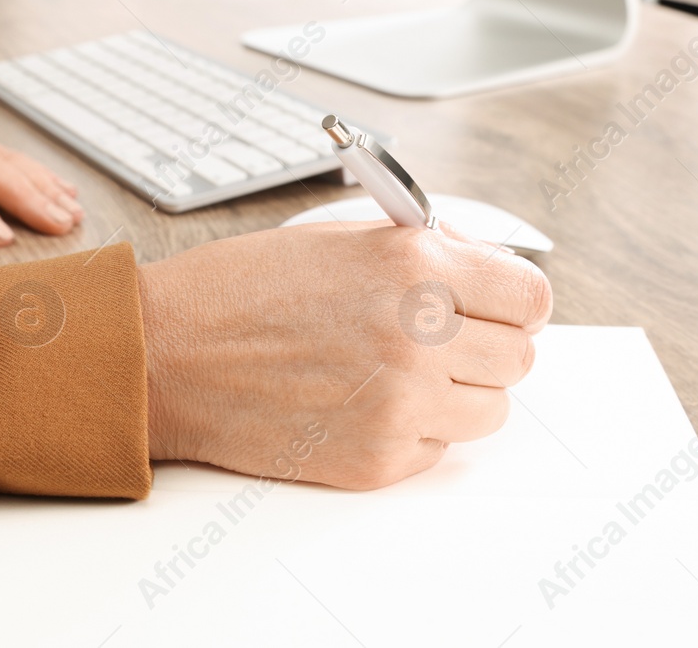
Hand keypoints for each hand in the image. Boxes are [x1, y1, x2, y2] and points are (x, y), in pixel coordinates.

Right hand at [137, 221, 550, 489]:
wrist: (166, 355)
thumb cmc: (240, 289)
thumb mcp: (342, 238)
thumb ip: (425, 252)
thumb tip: (486, 272)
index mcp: (414, 265)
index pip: (531, 296)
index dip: (513, 300)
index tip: (497, 304)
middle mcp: (418, 335)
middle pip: (519, 358)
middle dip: (486, 344)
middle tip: (442, 337)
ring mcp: (400, 405)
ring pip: (488, 410)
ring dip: (456, 391)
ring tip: (396, 370)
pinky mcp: (377, 459)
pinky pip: (438, 449)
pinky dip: (413, 429)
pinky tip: (360, 400)